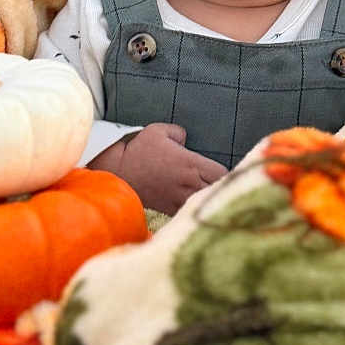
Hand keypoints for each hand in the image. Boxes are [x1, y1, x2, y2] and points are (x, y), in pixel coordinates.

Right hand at [89, 123, 226, 215]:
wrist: (117, 172)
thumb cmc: (138, 150)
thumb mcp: (158, 131)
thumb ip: (178, 132)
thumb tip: (185, 139)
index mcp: (190, 163)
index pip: (222, 174)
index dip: (227, 174)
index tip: (222, 173)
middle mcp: (188, 183)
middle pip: (218, 192)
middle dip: (222, 189)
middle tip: (222, 187)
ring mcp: (178, 199)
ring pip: (204, 205)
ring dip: (208, 201)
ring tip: (210, 198)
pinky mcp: (168, 209)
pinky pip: (189, 213)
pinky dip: (194, 211)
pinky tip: (194, 208)